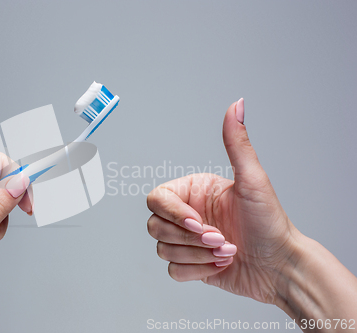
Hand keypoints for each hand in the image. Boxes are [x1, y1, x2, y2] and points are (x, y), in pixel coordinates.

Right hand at [147, 99, 356, 330]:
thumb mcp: (252, 181)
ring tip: (226, 250)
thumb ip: (237, 144)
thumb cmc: (270, 223)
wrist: (280, 267)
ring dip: (198, 256)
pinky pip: (173, 270)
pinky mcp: (190, 264)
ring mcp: (187, 240)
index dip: (174, 214)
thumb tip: (237, 104)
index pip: (157, 199)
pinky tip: (220, 264)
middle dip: (190, 239)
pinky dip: (197, 271)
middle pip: (155, 226)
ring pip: (162, 249)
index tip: (200, 223)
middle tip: (221, 238)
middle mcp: (187, 214)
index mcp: (194, 192)